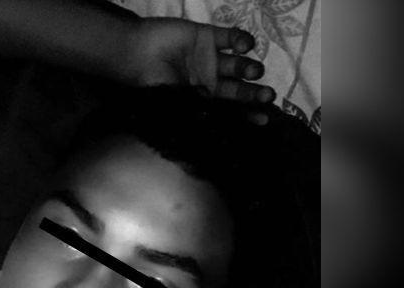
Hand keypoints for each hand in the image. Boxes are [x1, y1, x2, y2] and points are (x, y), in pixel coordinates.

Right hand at [122, 18, 275, 121]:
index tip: (263, 119)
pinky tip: (243, 46)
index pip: (230, 109)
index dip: (247, 114)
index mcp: (203, 100)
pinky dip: (241, 40)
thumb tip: (223, 134)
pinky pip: (230, 37)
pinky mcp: (207, 36)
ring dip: (250, 66)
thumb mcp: (175, 107)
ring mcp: (210, 57)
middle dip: (254, 92)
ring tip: (253, 70)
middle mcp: (210, 80)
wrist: (135, 54)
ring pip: (238, 63)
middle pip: (239, 87)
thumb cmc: (151, 85)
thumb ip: (199, 117)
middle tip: (267, 95)